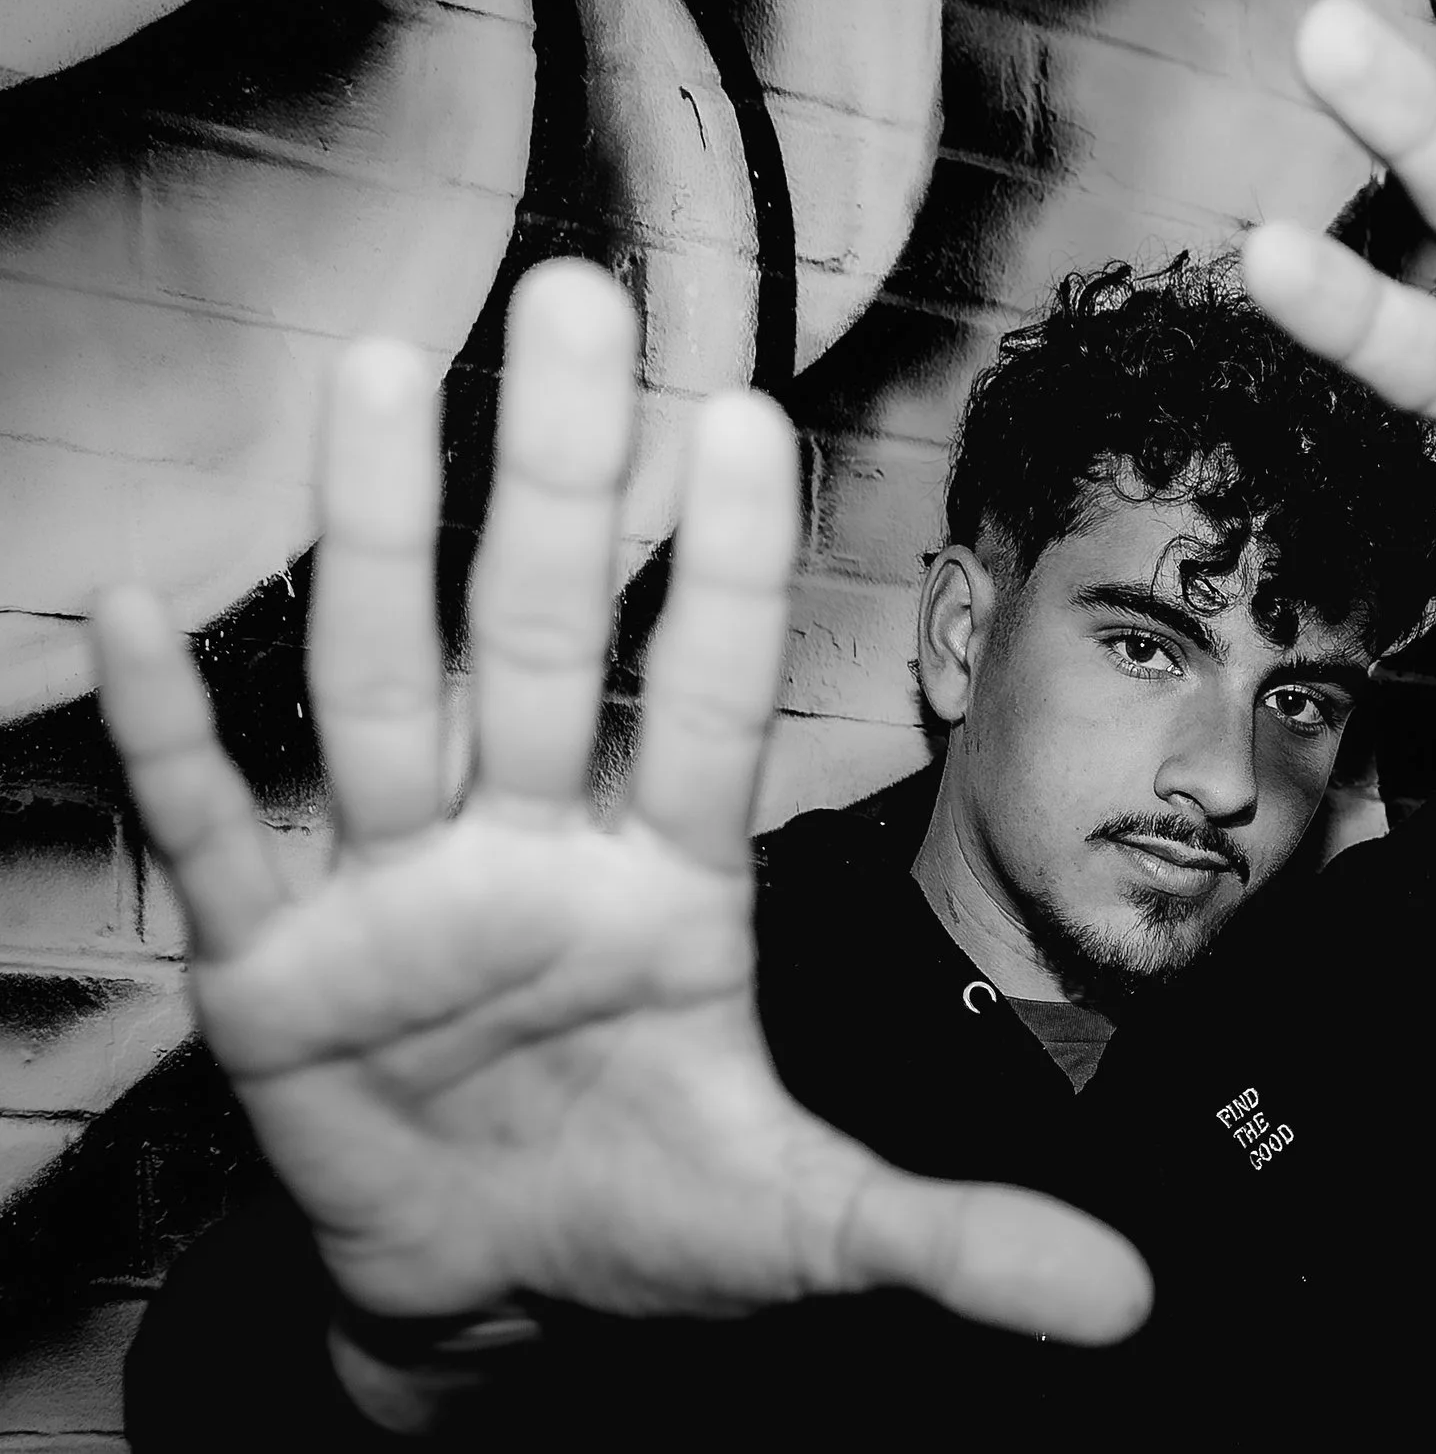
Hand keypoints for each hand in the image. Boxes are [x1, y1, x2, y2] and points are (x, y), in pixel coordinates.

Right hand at [92, 265, 1149, 1364]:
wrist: (490, 1293)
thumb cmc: (651, 1219)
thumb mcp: (808, 1233)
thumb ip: (955, 1239)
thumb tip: (1138, 1303)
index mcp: (669, 885)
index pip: (704, 698)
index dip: (720, 571)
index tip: (745, 417)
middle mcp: (533, 849)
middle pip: (539, 638)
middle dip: (553, 480)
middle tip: (579, 294)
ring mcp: (397, 892)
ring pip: (383, 686)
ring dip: (377, 537)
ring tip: (377, 370)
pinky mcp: (269, 966)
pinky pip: (217, 832)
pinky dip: (173, 735)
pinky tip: (134, 604)